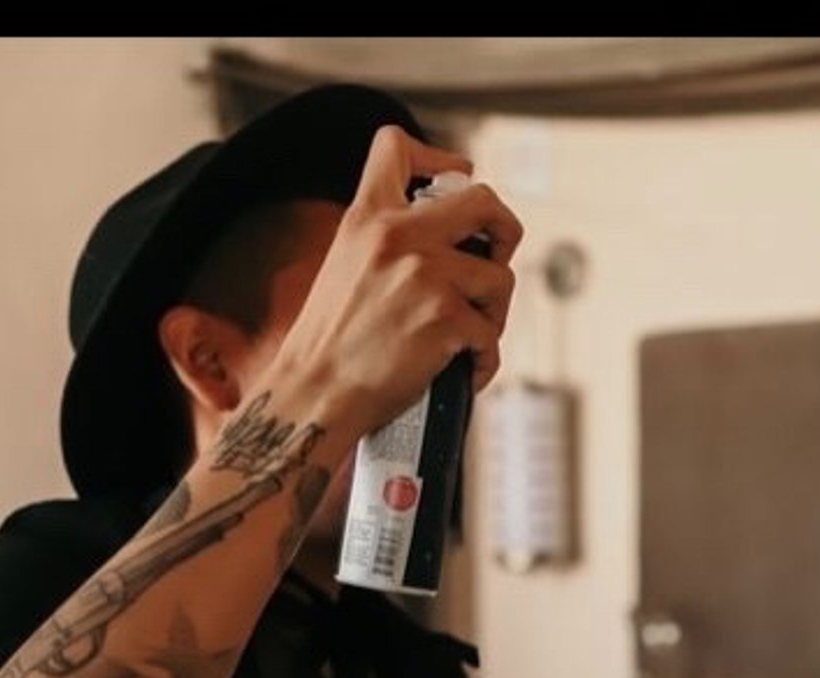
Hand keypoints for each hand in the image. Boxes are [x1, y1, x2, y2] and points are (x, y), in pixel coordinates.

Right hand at [266, 124, 525, 437]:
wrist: (314, 390)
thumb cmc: (331, 339)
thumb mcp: (346, 262)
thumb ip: (390, 240)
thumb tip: (449, 238)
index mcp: (367, 216)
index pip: (396, 146)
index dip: (440, 158)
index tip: (455, 180)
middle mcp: (399, 237)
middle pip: (484, 199)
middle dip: (505, 228)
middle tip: (498, 255)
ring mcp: (427, 276)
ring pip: (501, 277)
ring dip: (495, 310)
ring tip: (469, 331)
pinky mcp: (447, 319)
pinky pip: (493, 335)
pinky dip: (484, 359)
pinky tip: (462, 369)